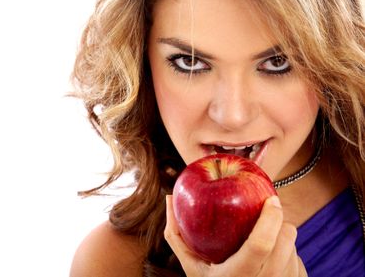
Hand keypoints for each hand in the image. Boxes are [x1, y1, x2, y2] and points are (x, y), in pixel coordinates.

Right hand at [164, 195, 307, 276]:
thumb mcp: (190, 263)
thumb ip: (176, 234)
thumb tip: (168, 198)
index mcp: (236, 276)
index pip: (261, 244)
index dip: (270, 218)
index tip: (270, 199)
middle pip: (285, 242)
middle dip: (281, 222)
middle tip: (271, 212)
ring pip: (294, 250)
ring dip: (284, 238)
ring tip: (268, 238)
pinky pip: (299, 264)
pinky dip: (289, 255)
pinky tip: (275, 258)